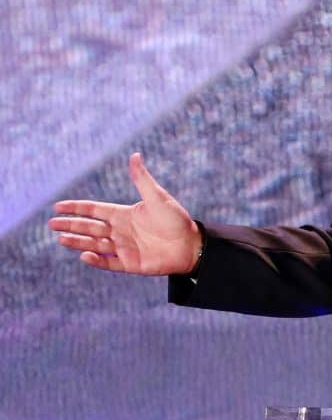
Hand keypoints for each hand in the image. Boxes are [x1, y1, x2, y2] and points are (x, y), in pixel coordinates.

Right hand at [49, 153, 201, 274]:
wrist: (191, 245)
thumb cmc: (177, 220)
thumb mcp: (158, 198)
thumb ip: (142, 180)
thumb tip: (134, 155)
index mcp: (125, 214)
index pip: (95, 210)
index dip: (77, 208)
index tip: (58, 206)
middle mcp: (121, 231)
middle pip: (90, 227)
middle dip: (71, 225)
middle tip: (52, 224)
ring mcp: (124, 248)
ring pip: (94, 244)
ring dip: (78, 242)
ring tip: (61, 238)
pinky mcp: (130, 264)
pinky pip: (108, 262)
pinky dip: (96, 260)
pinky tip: (84, 255)